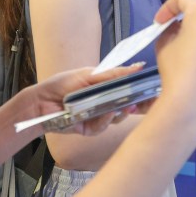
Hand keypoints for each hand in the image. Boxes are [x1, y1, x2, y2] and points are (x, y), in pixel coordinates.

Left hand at [22, 64, 145, 134]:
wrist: (41, 101)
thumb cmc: (63, 84)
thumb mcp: (90, 74)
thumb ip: (114, 73)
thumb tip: (137, 67)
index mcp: (107, 88)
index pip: (129, 90)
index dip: (142, 91)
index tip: (154, 90)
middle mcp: (105, 103)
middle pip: (128, 106)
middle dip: (137, 105)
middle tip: (144, 101)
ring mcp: (99, 117)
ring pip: (117, 118)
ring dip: (120, 112)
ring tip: (123, 106)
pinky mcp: (91, 129)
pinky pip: (103, 126)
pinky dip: (105, 120)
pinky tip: (106, 113)